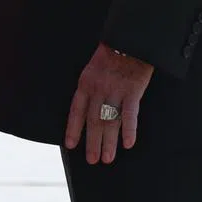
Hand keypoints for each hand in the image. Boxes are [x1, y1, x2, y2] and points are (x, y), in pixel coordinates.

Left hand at [64, 42, 153, 163]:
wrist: (128, 41)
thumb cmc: (110, 55)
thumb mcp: (91, 69)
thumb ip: (90, 88)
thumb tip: (87, 109)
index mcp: (85, 83)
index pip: (76, 110)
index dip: (73, 128)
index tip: (70, 145)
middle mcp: (97, 89)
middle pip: (93, 121)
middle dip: (91, 142)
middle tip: (92, 161)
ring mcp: (114, 91)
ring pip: (109, 122)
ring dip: (108, 142)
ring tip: (107, 159)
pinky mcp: (132, 92)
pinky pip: (130, 114)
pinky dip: (129, 130)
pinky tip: (128, 144)